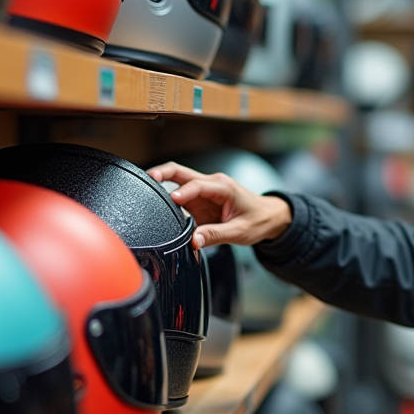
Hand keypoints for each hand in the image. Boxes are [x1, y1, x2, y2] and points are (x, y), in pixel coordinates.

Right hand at [146, 162, 292, 247]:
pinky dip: (166, 195)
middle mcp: (212, 185)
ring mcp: (204, 192)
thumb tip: (194, 241)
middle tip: (147, 178)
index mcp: (223, 187)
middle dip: (163, 173)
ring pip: (178, 181)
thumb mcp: (240, 231)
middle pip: (181, 172)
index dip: (184, 192)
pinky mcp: (200, 201)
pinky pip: (180, 195)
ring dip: (161, 183)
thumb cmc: (258, 220)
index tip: (172, 200)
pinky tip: (155, 201)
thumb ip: (216, 235)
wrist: (269, 217)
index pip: (198, 185)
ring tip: (144, 190)